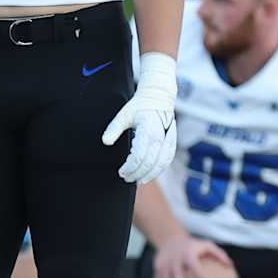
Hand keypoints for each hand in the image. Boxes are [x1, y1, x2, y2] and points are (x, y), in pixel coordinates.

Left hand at [102, 53, 177, 184]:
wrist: (159, 97)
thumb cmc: (139, 106)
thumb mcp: (123, 115)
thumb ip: (114, 129)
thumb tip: (106, 142)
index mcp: (148, 131)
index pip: (139, 156)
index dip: (130, 167)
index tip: (121, 172)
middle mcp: (160, 137)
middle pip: (150, 162)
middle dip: (138, 173)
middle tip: (127, 178)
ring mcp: (168, 139)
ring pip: (161, 163)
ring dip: (150, 174)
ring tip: (139, 181)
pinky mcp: (171, 141)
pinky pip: (167, 159)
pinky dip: (160, 169)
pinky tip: (151, 174)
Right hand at [153, 235, 231, 277]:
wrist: (170, 242)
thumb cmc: (194, 247)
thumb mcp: (207, 246)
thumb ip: (219, 255)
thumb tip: (230, 265)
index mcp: (188, 254)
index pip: (194, 265)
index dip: (200, 275)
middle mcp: (175, 261)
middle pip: (178, 277)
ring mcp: (164, 267)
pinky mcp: (157, 272)